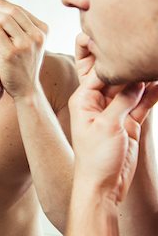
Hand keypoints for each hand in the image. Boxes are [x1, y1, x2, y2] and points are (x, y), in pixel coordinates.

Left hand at [0, 0, 47, 98]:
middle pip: (12, 11)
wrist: (26, 89)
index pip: (20, 9)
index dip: (3, 3)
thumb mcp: (31, 44)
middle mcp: (37, 35)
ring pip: (3, 19)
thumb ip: (23, 28)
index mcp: (43, 30)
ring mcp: (26, 44)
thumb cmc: (24, 65)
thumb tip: (4, 7)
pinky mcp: (12, 52)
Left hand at [70, 34, 157, 202]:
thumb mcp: (107, 126)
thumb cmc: (96, 159)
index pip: (100, 72)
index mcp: (84, 99)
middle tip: (148, 57)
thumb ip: (122, 101)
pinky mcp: (129, 122)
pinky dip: (153, 95)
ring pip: (133, 90)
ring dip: (146, 80)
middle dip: (134, 68)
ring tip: (156, 66)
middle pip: (118, 78)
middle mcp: (98, 102)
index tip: (131, 47)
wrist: (103, 187)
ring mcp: (115, 112)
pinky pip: (142, 103)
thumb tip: (135, 80)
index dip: (115, 60)